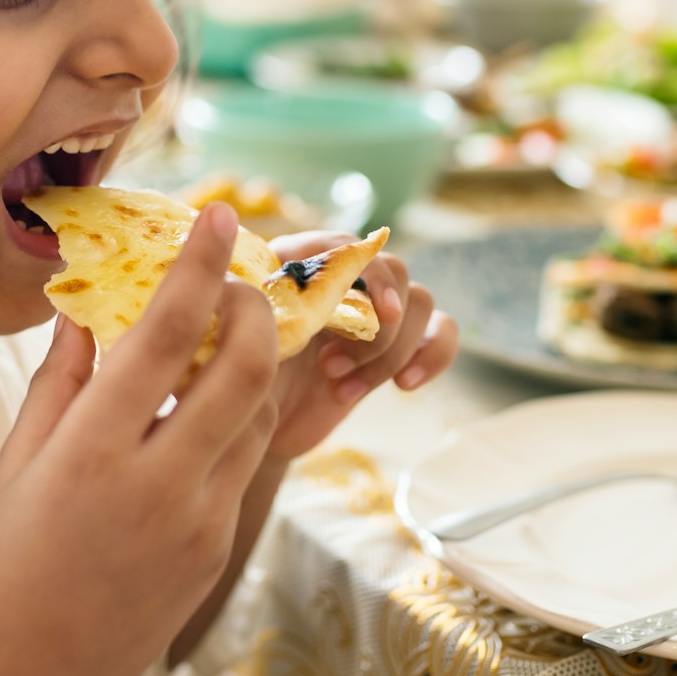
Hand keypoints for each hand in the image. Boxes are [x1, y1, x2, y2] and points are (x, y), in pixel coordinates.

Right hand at [0, 205, 277, 675]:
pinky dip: (242, 417)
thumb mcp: (17, 460)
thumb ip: (61, 374)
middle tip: (239, 281)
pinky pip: (249, 460)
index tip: (223, 216)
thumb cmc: (7, 562)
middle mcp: (157, 483)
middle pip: (244, 367)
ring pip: (262, 411)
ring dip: (256, 360)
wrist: (33, 674)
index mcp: (91, 452)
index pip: (165, 334)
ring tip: (228, 334)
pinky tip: (210, 404)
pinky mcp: (219, 547)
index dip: (200, 265)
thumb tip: (90, 299)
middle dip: (256, 307)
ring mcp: (199, 520)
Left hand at [260, 231, 458, 462]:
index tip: (379, 314)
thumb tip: (280, 292)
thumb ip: (262, 317)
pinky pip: (440, 331)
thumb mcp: (237, 348)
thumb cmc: (236, 380)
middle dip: (372, 328)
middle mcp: (341, 277)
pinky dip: (435, 353)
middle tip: (329, 368)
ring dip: (390, 351)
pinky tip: (407, 385)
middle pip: (392, 270)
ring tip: (342, 390)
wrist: (252, 428)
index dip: (368, 275)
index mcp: (296, 262)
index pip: (346, 246)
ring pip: (419, 300)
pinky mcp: (396, 344)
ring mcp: (372, 309)